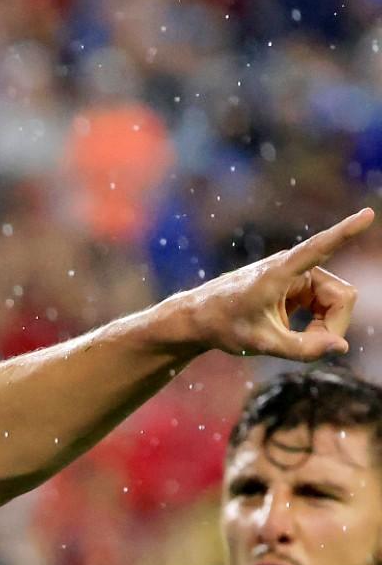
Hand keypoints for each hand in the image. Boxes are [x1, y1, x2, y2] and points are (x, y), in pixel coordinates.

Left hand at [172, 208, 372, 361]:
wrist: (199, 318)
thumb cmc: (224, 326)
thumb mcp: (261, 344)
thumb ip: (302, 349)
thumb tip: (341, 346)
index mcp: (278, 272)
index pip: (318, 248)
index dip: (345, 233)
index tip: (368, 215)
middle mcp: (292, 265)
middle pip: (343, 297)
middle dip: (333, 325)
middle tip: (308, 347)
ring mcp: (299, 273)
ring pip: (338, 302)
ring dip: (325, 326)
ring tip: (295, 341)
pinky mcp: (300, 283)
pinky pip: (328, 304)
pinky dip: (320, 324)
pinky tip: (296, 333)